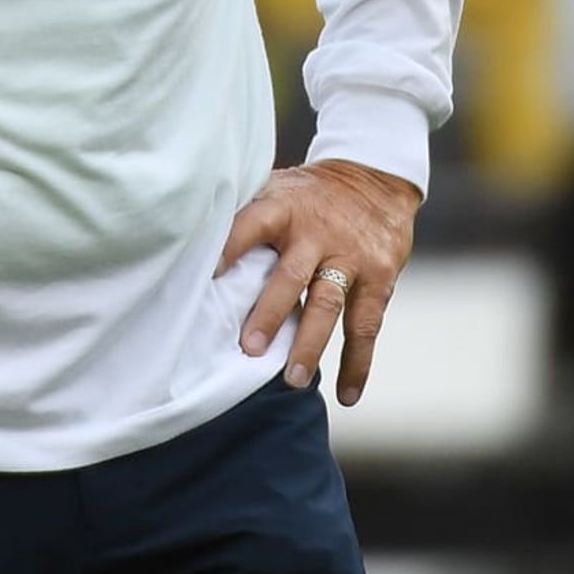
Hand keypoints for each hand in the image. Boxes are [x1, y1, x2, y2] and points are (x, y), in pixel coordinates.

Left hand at [215, 160, 420, 406]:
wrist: (374, 179)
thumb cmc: (309, 193)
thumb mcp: (277, 188)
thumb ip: (248, 213)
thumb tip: (195, 241)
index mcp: (283, 207)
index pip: (251, 225)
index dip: (230, 247)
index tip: (208, 276)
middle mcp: (316, 233)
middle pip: (290, 275)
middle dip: (270, 313)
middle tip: (249, 348)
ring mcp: (349, 257)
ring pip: (328, 304)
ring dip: (309, 345)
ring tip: (292, 380)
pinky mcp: (378, 278)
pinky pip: (366, 325)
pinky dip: (358, 363)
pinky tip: (347, 394)